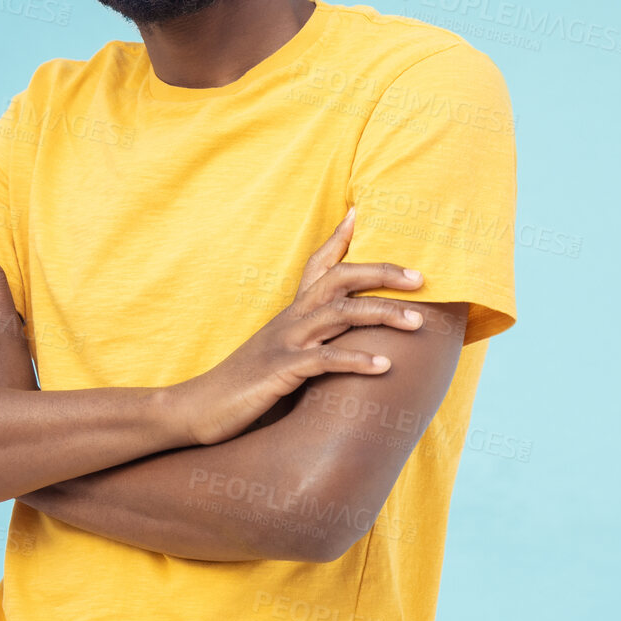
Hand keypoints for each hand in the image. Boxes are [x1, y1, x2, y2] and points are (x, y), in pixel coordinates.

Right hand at [161, 207, 427, 446]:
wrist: (198, 408)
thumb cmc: (243, 386)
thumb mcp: (277, 354)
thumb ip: (307, 343)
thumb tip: (337, 344)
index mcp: (290, 315)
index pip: (316, 266)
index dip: (338, 239)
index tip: (360, 213)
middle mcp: (289, 320)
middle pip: (338, 279)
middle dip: (381, 273)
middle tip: (422, 277)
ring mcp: (284, 342)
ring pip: (338, 314)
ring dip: (381, 314)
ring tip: (417, 321)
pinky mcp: (279, 371)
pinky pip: (323, 361)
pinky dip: (355, 361)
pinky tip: (383, 366)